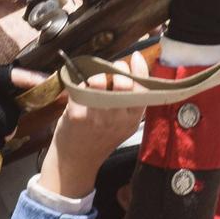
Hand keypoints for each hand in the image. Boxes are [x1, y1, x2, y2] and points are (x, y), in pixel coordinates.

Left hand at [37, 53, 148, 199]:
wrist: (76, 161)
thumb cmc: (100, 137)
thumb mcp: (124, 124)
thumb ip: (131, 101)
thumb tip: (133, 66)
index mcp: (132, 118)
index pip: (143, 89)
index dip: (140, 70)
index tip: (134, 57)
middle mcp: (118, 118)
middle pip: (122, 82)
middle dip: (118, 69)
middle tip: (112, 70)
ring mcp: (97, 117)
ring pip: (98, 81)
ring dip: (96, 75)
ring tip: (94, 80)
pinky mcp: (77, 115)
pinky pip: (79, 87)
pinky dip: (78, 83)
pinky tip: (79, 88)